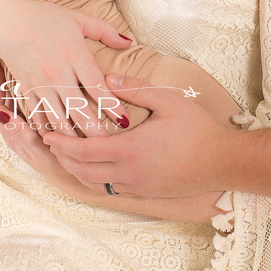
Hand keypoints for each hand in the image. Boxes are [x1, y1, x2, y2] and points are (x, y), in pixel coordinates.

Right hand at [0, 0, 131, 135]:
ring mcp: (41, 84)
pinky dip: (49, 131)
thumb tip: (128, 42)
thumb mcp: (77, 19)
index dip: (112, 106)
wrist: (5, 24)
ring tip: (88, 152)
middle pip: (80, 110)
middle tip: (111, 146)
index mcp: (75, 54)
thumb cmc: (44, 18)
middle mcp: (58, 73)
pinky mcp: (27, 90)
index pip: (97, 87)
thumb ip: (104, 30)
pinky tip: (59, 143)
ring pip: (59, 119)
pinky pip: (39, 116)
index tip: (124, 122)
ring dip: (73, 137)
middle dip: (95, 131)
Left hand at [0, 95, 222, 221]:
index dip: (62, 143)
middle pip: (82, 171)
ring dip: (76, 170)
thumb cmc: (197, 129)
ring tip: (66, 153)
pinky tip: (93, 166)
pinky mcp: (145, 194)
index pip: (84, 150)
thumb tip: (109, 76)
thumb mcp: (168, 101)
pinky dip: (95, 178)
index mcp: (129, 150)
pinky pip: (110, 189)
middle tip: (50, 143)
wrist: (222, 162)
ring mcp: (136, 187)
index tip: (47, 134)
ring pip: (94, 184)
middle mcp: (128, 173)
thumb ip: (135, 88)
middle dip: (62, 157)